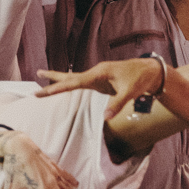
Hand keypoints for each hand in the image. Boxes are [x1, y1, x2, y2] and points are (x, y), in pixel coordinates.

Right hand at [35, 58, 163, 122]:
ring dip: (60, 78)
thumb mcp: (130, 92)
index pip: (74, 81)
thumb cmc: (140, 79)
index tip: (43, 91)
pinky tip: (65, 84)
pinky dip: (71, 84)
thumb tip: (105, 118)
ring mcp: (98, 76)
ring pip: (75, 78)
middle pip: (70, 76)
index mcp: (99, 73)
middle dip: (53, 78)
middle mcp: (96, 72)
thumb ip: (116, 104)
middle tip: (37, 74)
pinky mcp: (102, 81)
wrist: (151, 71)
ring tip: (43, 75)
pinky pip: (82, 83)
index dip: (58, 87)